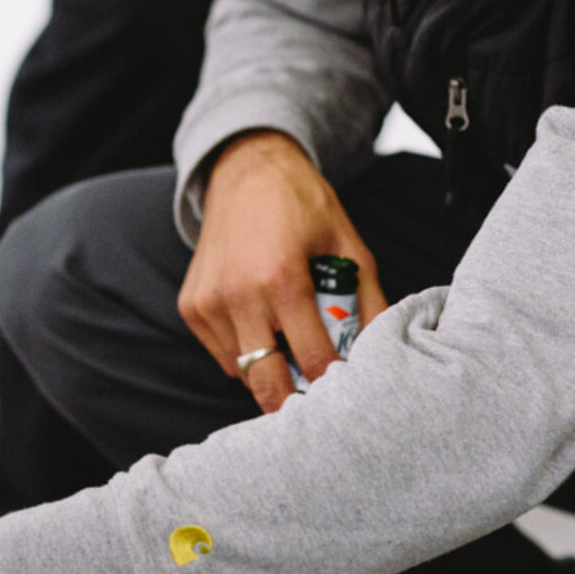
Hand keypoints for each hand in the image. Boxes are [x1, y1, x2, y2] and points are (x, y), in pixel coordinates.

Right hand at [179, 131, 386, 412]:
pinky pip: (224, 355)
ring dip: (271, 371)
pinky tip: (264, 326)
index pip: (314, 360)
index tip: (350, 393)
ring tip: (294, 348)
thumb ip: (369, 301)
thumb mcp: (349, 245)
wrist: (246, 172)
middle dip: (297, 400)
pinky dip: (247, 353)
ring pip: (245, 372)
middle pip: (268, 383)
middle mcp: (237, 295)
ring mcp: (208, 303)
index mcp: (281, 279)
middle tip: (321, 401)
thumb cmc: (303, 206)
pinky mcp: (191, 307)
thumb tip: (384, 353)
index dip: (336, 384)